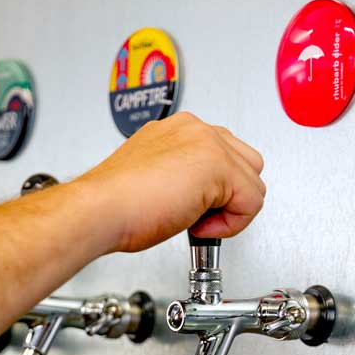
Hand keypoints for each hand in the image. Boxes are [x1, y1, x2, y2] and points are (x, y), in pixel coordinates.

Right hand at [82, 111, 265, 252]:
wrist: (101, 209)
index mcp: (178, 130)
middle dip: (230, 197)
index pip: (224, 156)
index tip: (189, 208)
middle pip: (246, 164)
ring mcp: (207, 142)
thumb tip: (199, 197)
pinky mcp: (218, 164)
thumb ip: (182, 178)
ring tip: (196, 221)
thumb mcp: (156, 181)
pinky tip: (198, 225)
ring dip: (231, 210)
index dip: (215, 192)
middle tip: (197, 217)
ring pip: (253, 182)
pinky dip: (231, 224)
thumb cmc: (116, 204)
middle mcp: (194, 129)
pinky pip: (251, 201)